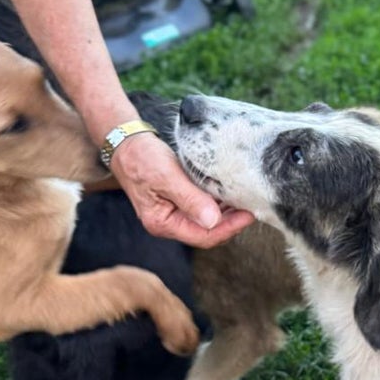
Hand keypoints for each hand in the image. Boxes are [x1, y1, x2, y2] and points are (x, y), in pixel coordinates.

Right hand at [109, 130, 253, 247]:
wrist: (127, 143)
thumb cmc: (142, 158)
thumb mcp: (167, 176)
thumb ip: (190, 199)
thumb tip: (213, 221)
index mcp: (163, 223)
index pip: (203, 237)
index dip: (229, 229)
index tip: (248, 215)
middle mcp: (169, 223)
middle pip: (208, 232)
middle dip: (231, 222)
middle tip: (252, 207)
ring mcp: (175, 213)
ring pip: (208, 221)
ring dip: (227, 212)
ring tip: (245, 200)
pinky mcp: (180, 201)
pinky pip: (204, 208)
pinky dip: (219, 202)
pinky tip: (231, 192)